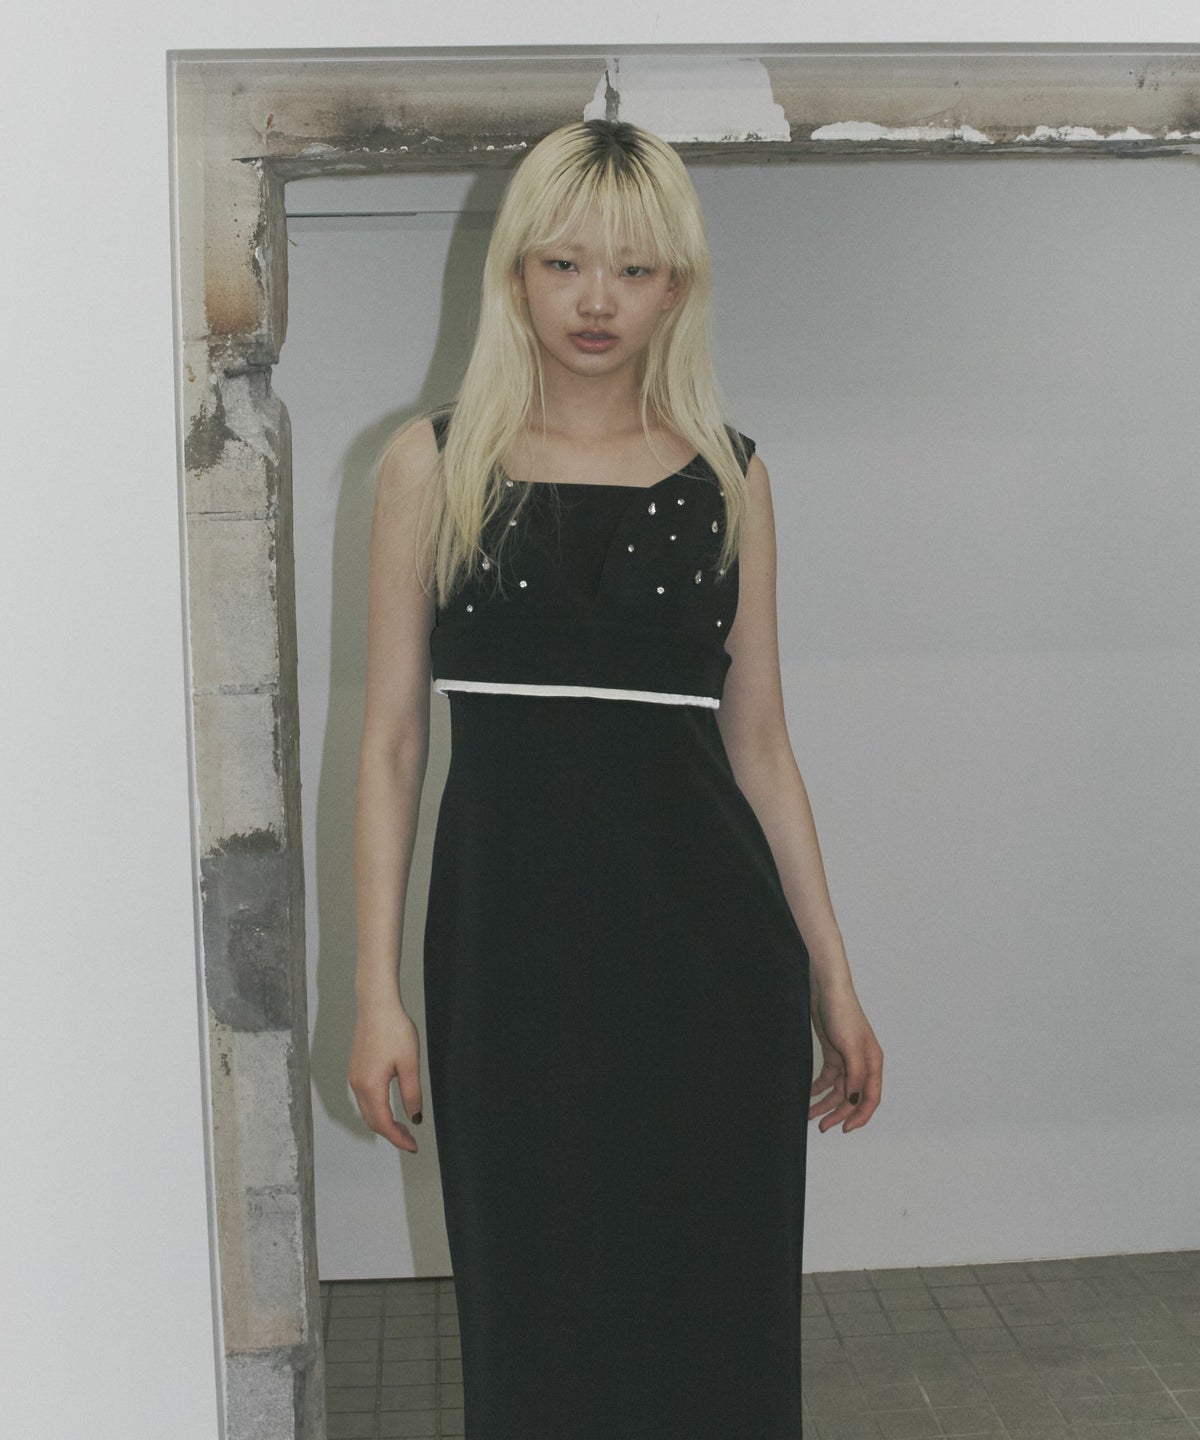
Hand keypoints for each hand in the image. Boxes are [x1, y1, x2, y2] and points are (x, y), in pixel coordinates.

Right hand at [349, 998, 423, 1151]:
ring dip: (383, 1123)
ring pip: (367, 1111)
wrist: (376, 1005)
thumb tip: (415, 1117)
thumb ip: (412, 1093)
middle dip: (391, 1134)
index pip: (384, 1123)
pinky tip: (389, 1108)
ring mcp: (354, 1077)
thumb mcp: (409, 1063)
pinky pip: (364, 1099)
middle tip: (410, 1140)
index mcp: (371, 1086)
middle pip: (373, 1121)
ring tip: (402, 1127)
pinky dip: (376, 1110)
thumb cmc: (394, 1030)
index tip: (413, 1147)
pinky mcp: (356, 1070)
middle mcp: (358, 1085)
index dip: (398, 1138)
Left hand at [809, 980, 882, 1133]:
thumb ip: (855, 1075)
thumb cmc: (843, 1013)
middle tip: (822, 1126)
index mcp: (873, 1063)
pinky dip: (818, 1088)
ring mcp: (847, 1059)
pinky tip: (808, 1094)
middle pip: (853, 1097)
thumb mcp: (850, 1047)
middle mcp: (863, 1064)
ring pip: (838, 1090)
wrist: (826, 989)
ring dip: (825, 1103)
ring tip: (810, 1115)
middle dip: (838, 1113)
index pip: (870, 1098)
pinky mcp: (833, 1053)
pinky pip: (828, 1078)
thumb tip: (853, 1099)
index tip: (844, 1129)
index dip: (859, 1116)